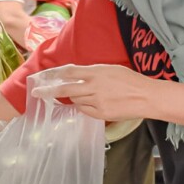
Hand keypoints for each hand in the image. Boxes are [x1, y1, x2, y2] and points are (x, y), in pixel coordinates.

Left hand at [31, 64, 153, 122]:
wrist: (146, 97)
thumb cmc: (130, 80)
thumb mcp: (110, 69)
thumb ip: (92, 73)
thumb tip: (76, 76)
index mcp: (96, 72)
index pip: (68, 72)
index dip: (53, 74)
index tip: (41, 76)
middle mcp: (93, 86)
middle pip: (65, 89)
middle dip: (48, 91)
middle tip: (36, 93)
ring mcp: (97, 101)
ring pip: (75, 100)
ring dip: (74, 97)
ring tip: (85, 94)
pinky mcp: (101, 113)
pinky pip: (85, 110)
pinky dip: (84, 106)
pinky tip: (92, 103)